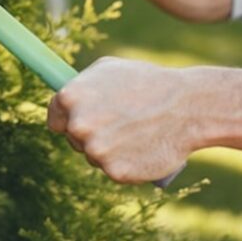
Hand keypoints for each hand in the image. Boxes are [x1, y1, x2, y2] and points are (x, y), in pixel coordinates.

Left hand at [48, 57, 201, 183]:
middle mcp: (78, 125)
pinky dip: (125, 164)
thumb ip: (81, 84)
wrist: (187, 107)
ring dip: (108, 150)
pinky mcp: (115, 172)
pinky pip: (113, 170)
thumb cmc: (147, 82)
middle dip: (90, 134)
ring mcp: (96, 150)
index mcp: (70, 97)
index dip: (68, 120)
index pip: (54, 119)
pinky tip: (141, 148)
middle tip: (118, 124)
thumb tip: (64, 97)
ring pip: (94, 156)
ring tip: (135, 133)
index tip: (82, 120)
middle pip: (73, 139)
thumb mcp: (109, 69)